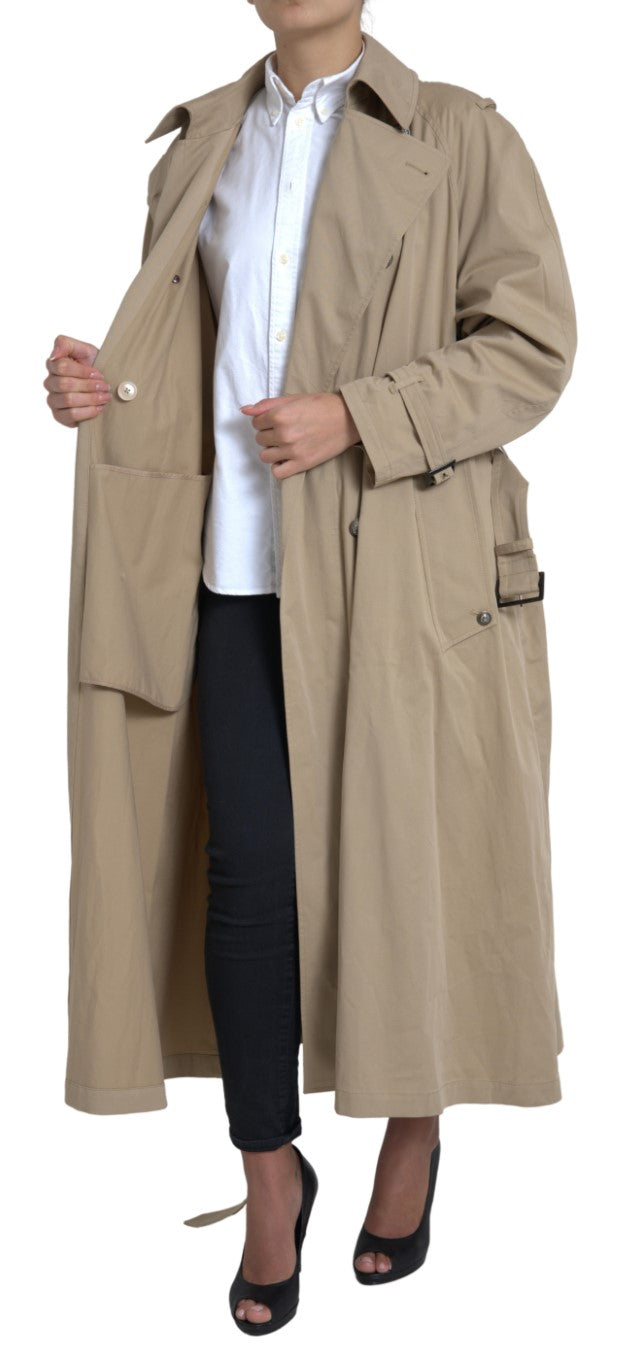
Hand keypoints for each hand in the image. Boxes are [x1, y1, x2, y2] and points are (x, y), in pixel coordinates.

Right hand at [44, 335, 110, 427]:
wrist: (104, 386)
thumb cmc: (93, 366)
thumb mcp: (84, 349)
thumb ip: (65, 344)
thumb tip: (53, 355)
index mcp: (54, 365)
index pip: (62, 367)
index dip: (83, 372)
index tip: (99, 374)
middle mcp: (50, 383)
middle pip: (65, 385)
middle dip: (89, 386)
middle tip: (105, 387)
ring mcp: (53, 400)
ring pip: (68, 400)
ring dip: (91, 398)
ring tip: (105, 397)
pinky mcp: (60, 416)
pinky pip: (70, 415)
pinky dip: (88, 412)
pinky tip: (98, 408)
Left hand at [240, 392, 360, 479]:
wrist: (348, 419)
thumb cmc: (322, 405)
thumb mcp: (294, 399)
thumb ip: (267, 404)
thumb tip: (244, 410)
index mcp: (280, 414)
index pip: (256, 423)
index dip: (265, 421)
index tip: (278, 420)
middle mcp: (283, 433)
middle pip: (260, 439)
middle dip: (269, 435)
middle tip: (286, 431)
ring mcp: (292, 450)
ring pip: (265, 456)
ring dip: (273, 450)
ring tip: (286, 444)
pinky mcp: (302, 464)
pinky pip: (277, 472)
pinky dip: (279, 466)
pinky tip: (287, 458)